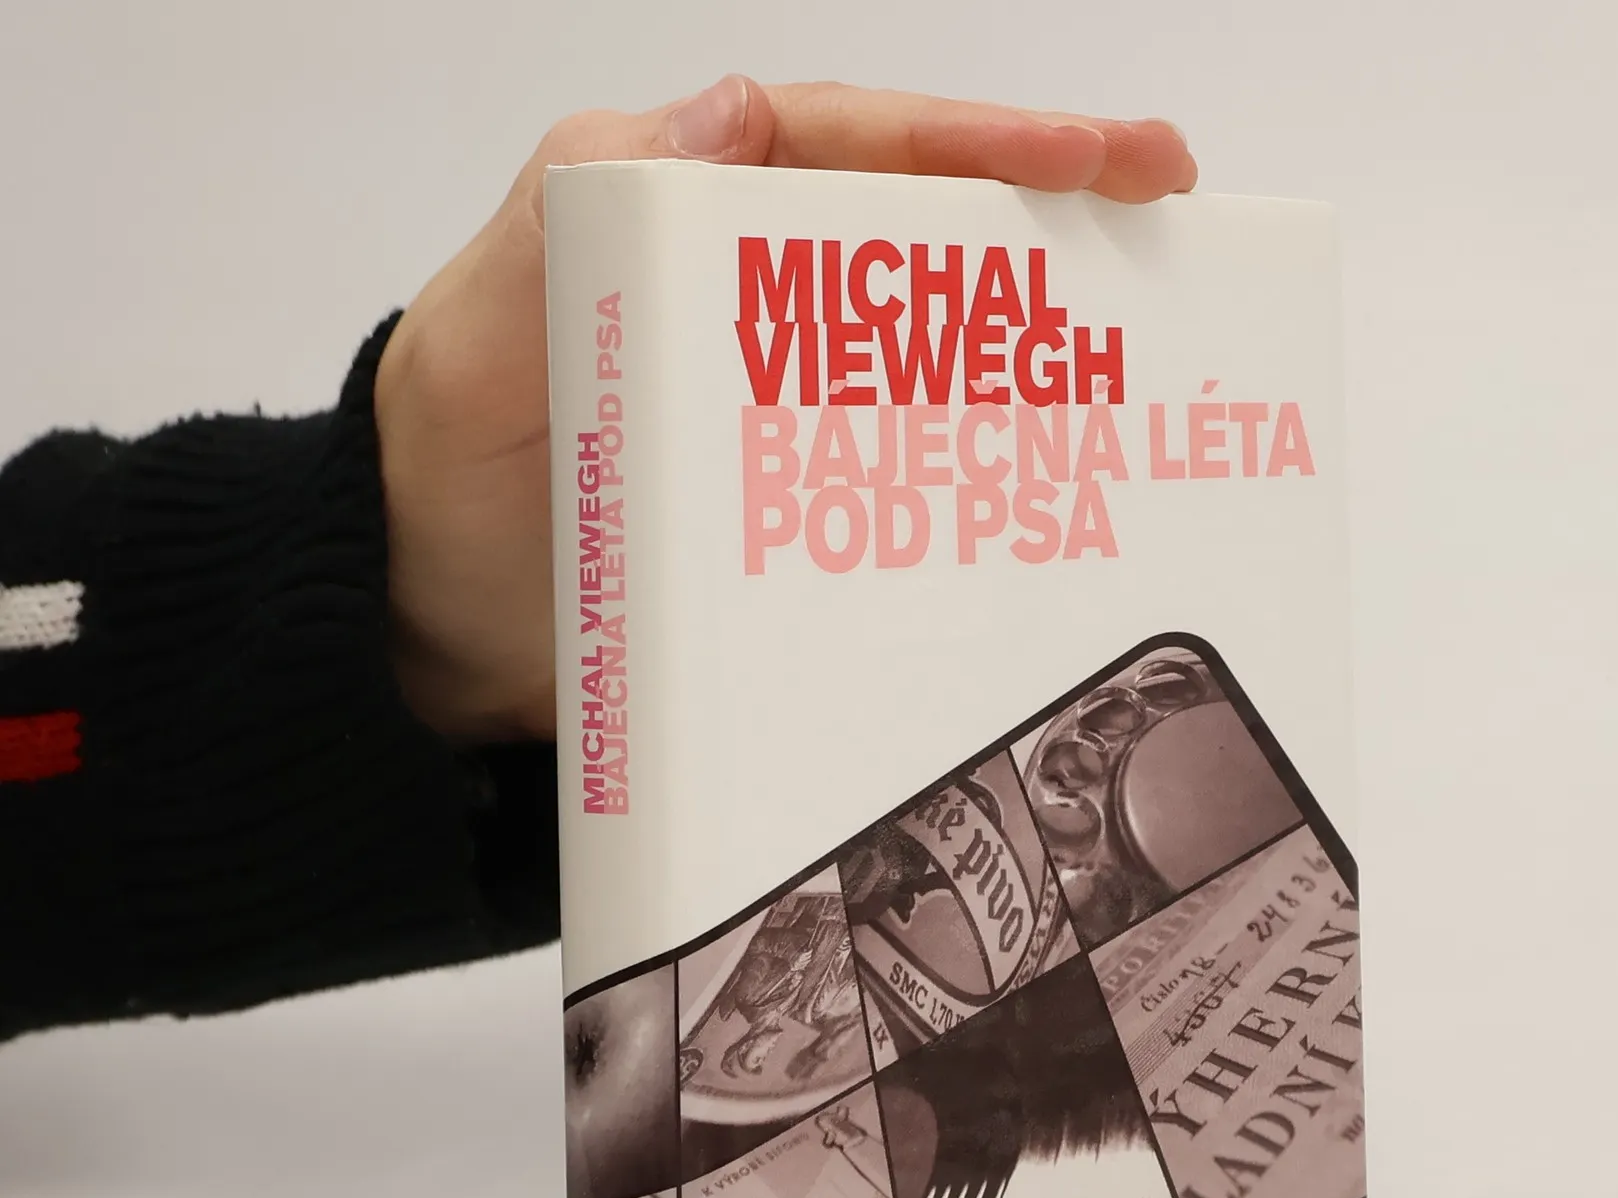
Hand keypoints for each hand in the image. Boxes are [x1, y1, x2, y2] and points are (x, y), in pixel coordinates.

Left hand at [373, 77, 1197, 740]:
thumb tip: (728, 114)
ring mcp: (778, 400)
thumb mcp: (473, 345)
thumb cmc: (436, 485)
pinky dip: (982, 459)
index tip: (1107, 158)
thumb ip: (569, 218)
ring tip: (1154, 341)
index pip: (853, 148)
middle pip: (920, 230)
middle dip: (1053, 209)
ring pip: (931, 342)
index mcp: (680, 217)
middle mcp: (746, 296)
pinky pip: (904, 461)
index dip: (987, 141)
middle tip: (1174, 215)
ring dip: (1039, 333)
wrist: (422, 642)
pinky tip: (1056, 476)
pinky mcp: (793, 499)